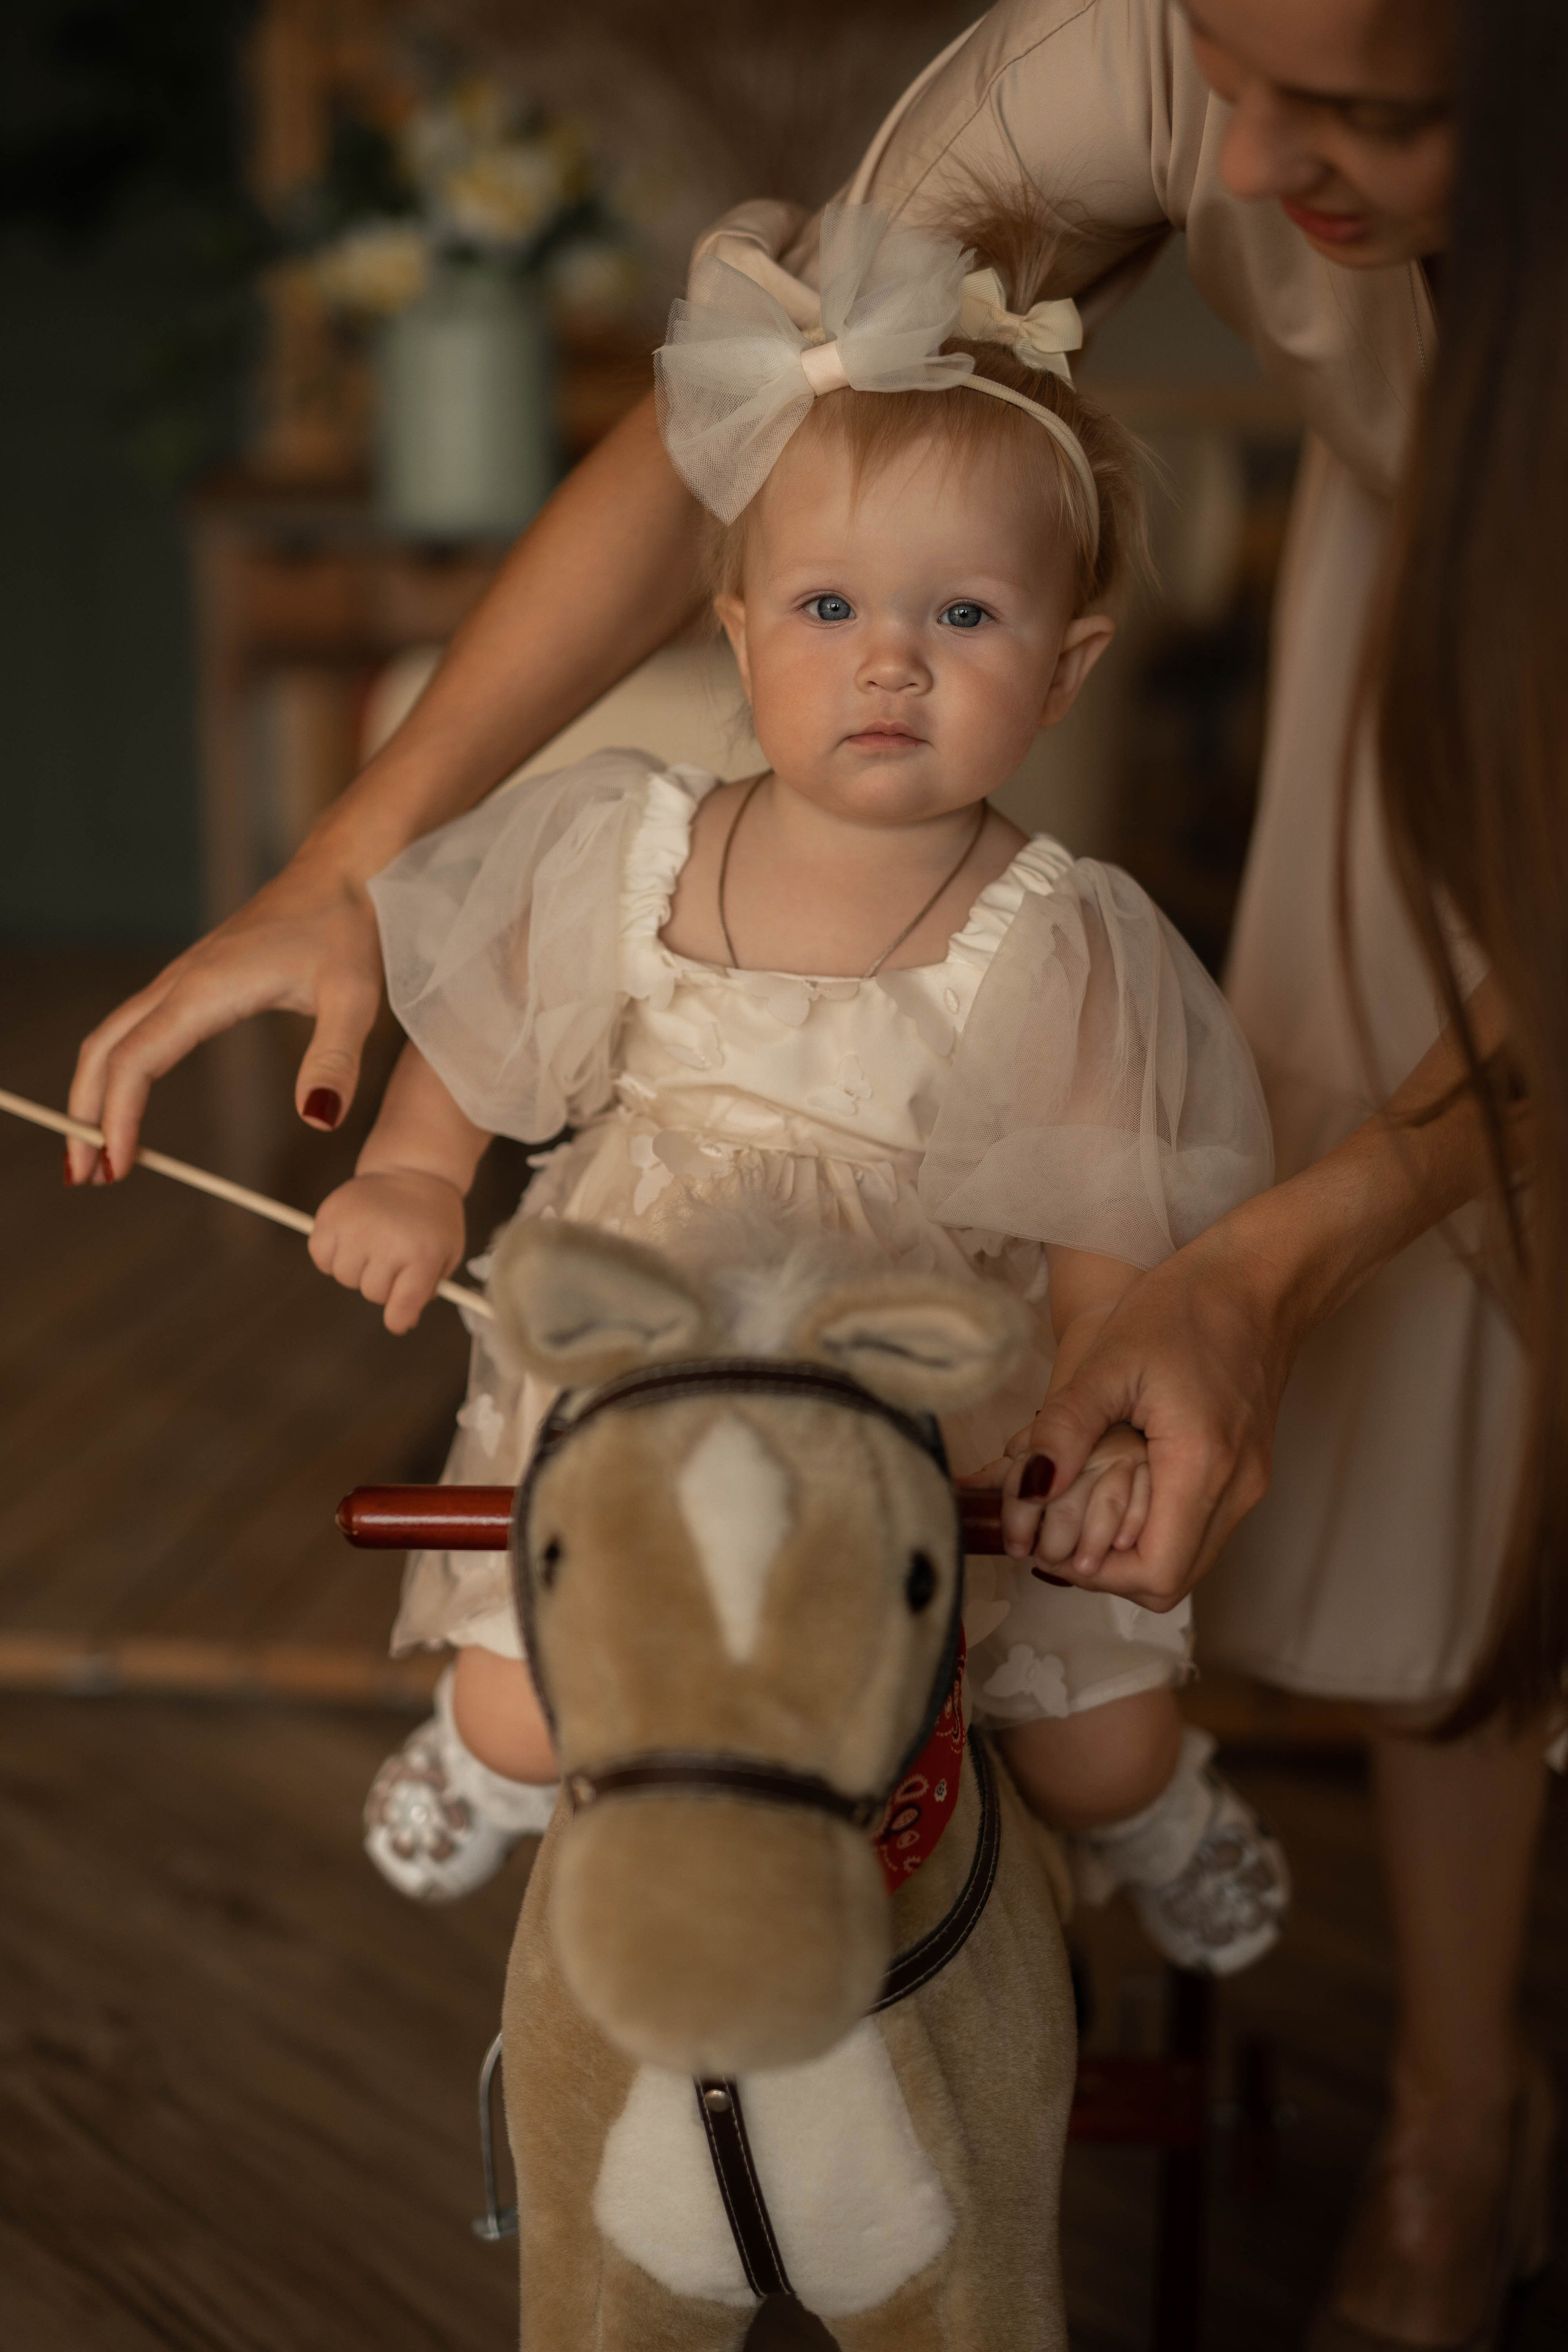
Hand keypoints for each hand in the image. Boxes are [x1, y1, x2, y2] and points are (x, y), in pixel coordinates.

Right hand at [66, 849, 383, 1183]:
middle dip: (86, 1114)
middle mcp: (180, 983)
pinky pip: (135, 1026)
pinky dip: (117, 1067)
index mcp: (205, 990)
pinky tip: (127, 1096)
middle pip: (104, 1051)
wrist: (344, 872)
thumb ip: (336, 1060)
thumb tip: (318, 1120)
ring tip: (95, 1150)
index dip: (118, 1117)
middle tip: (82, 1176)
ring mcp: (182, 978)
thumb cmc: (348, 930)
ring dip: (93, 1091)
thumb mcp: (355, 999)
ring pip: (112, 1037)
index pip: (137, 1062)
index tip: (116, 1168)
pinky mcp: (194, 978)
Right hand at [309, 1170, 464, 1332]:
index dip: (398, 1318)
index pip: (401, 1306)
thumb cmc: (432, 1220)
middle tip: (393, 1259)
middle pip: (372, 1293)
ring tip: (374, 1243)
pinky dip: (332, 1254)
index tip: (397, 1319)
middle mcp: (388, 1242)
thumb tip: (402, 1323)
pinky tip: (351, 1238)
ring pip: (344, 1277)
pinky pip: (321, 1256)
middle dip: (383, 1284)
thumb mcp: (446, 1254)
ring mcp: (356, 1227)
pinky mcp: (331, 1215)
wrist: (413, 1171)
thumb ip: (428, 1290)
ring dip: (357, 1269)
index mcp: (423, 1254)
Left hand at [996, 1217, 1293, 1611]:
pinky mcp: (1246, 1472)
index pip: (1153, 1573)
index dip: (1093, 1575)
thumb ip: (1065, 1430)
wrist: (1259, 1278)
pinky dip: (1154, 1527)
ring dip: (1128, 1552)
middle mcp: (1237, 1489)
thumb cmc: (1186, 1306)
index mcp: (1203, 1466)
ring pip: (1187, 1560)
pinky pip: (1199, 1529)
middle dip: (1105, 1572)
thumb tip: (1028, 1491)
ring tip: (1076, 1511)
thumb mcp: (1108, 1361)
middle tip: (1054, 1534)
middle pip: (1170, 1581)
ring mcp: (1248, 1484)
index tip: (1047, 1543)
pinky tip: (1115, 1490)